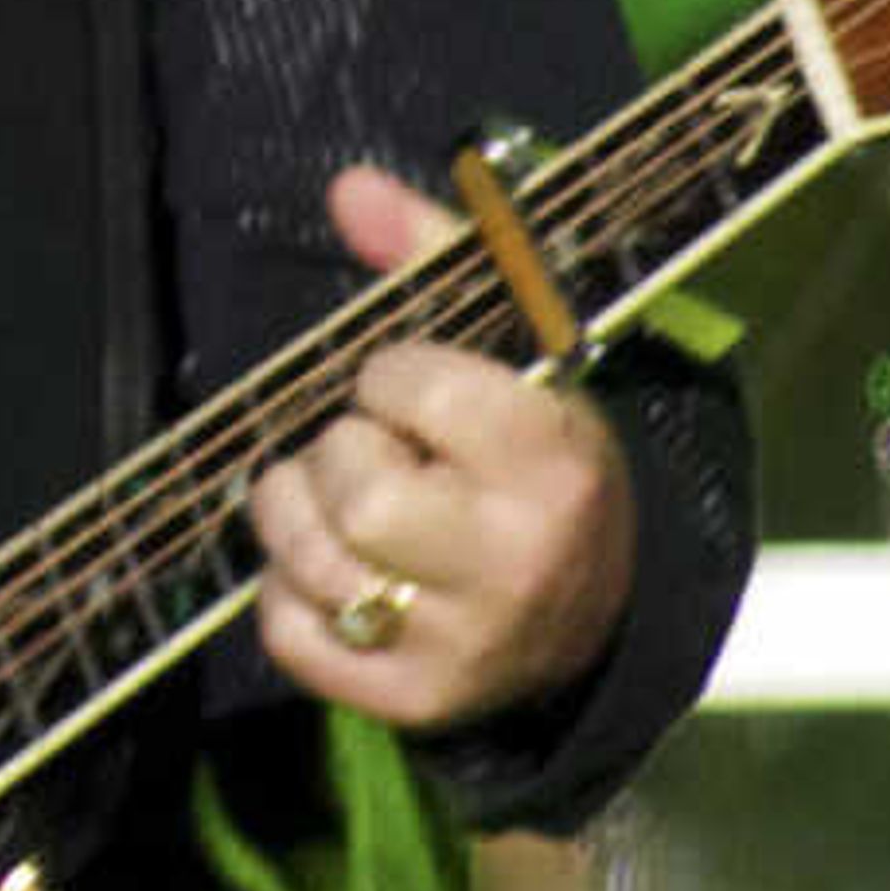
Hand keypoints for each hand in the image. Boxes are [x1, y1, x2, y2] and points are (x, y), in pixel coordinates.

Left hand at [247, 164, 636, 731]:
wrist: (601, 615)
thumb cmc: (537, 463)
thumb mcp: (519, 352)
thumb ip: (434, 258)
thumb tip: (348, 189)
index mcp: (553, 460)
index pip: (409, 388)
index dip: (387, 378)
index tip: (410, 392)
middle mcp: (515, 560)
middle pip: (356, 488)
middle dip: (339, 453)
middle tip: (375, 453)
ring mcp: (463, 642)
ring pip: (309, 560)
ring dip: (296, 517)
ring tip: (343, 504)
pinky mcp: (413, 701)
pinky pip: (289, 634)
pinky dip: (288, 594)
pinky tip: (339, 572)